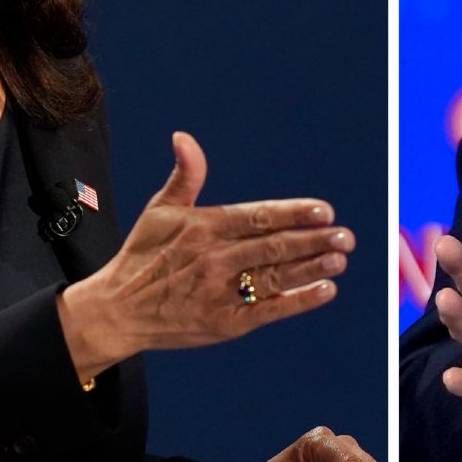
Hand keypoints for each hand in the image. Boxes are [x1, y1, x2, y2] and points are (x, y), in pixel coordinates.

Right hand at [57, 132, 353, 380]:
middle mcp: (215, 259)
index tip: (324, 210)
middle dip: (314, 240)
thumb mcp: (159, 210)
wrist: (116, 311)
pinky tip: (325, 291)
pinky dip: (298, 301)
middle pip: (274, 247)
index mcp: (204, 228)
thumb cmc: (142, 256)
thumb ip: (186, 175)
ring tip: (340, 258)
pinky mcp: (225, 323)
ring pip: (276, 277)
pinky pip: (269, 311)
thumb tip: (184, 138)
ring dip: (312, 268)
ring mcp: (220, 293)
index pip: (258, 216)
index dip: (294, 213)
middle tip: (345, 235)